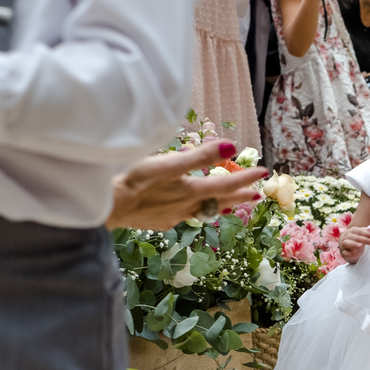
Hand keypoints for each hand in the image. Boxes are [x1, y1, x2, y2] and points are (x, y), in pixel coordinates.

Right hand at [107, 141, 265, 230]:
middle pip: (219, 202)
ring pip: (202, 211)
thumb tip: (230, 147)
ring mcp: (172, 217)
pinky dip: (193, 211)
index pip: (226, 184)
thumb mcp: (167, 164)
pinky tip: (188, 211)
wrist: (106, 208)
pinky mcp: (158, 222)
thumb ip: (198, 156)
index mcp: (191, 191)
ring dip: (218, 206)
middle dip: (238, 197)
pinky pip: (183, 217)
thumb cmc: (134, 182)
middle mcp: (186, 207)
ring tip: (229, 206)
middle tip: (255, 195)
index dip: (245, 177)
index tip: (263, 172)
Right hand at [337, 225, 369, 262]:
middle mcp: (348, 236)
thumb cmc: (357, 239)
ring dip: (354, 244)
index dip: (368, 234)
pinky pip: (345, 253)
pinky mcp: (343, 252)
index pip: (361, 231)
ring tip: (360, 246)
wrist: (345, 245)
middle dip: (366, 240)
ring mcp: (344, 244)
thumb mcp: (363, 234)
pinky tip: (355, 254)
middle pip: (357, 237)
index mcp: (353, 230)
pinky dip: (349, 254)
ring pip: (348, 243)